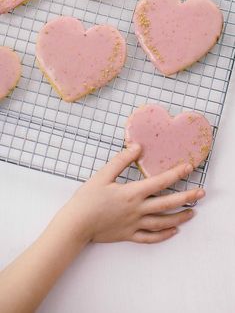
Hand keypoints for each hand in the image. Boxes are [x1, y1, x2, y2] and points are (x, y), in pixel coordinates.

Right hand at [66, 144, 204, 243]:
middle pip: (167, 204)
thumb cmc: (87, 199)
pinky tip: (173, 232)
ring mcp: (134, 225)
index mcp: (132, 193)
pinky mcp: (129, 235)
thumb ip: (121, 161)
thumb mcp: (102, 176)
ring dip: (179, 218)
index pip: (160, 182)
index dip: (176, 174)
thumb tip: (137, 147)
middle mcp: (137, 210)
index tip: (188, 168)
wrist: (76, 224)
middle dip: (186, 198)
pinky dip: (163, 236)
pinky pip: (150, 238)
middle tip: (201, 194)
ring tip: (192, 213)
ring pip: (162, 222)